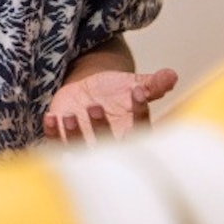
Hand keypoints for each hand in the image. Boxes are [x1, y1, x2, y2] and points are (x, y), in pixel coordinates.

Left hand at [43, 66, 178, 144]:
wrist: (88, 92)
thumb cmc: (115, 93)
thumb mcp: (133, 84)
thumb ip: (152, 84)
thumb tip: (172, 75)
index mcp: (131, 132)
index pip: (140, 129)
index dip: (140, 113)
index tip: (137, 92)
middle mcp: (109, 143)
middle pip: (107, 145)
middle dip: (100, 129)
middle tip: (95, 107)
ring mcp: (85, 144)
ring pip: (80, 148)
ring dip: (74, 135)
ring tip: (71, 116)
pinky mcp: (63, 139)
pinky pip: (56, 142)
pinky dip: (53, 133)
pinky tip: (51, 116)